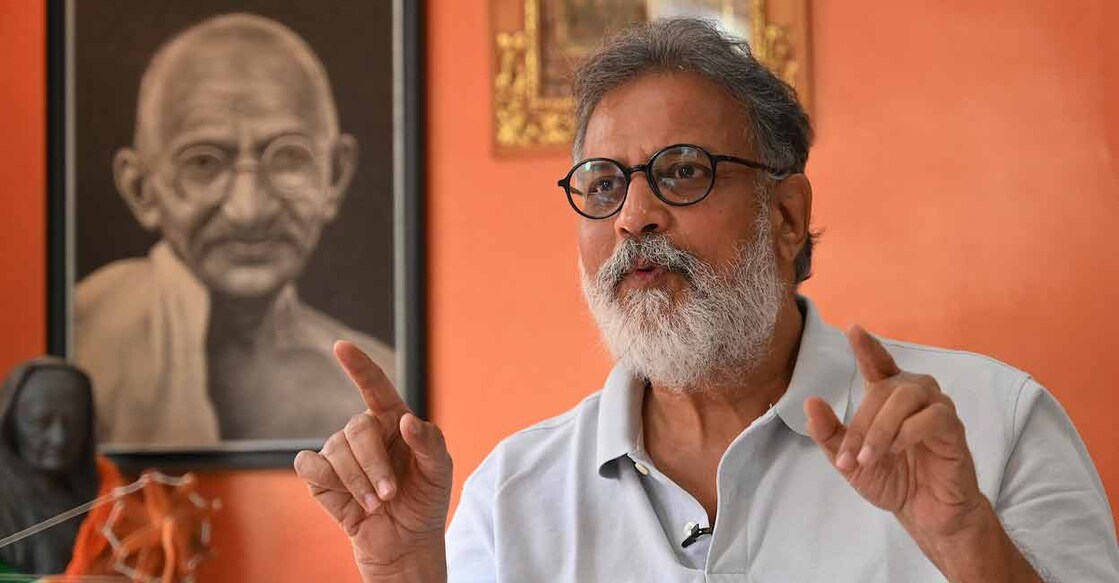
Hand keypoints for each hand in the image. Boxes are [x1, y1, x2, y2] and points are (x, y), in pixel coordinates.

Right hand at [295, 341, 451, 581]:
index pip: (375, 386)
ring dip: (358, 482)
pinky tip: (343, 496)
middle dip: (374, 465)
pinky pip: (309, 464)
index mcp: (393, 420)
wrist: (406, 541)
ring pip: (335, 451)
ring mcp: (338, 452)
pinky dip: (327, 480)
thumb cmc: (425, 499)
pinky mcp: (319, 476)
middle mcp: (364, 431)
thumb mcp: (439, 470)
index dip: (359, 365)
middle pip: (357, 429)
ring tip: (376, 504)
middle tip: (389, 494)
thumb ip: (430, 442)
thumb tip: (406, 421)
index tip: (342, 346)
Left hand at [805, 326, 983, 538]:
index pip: (878, 364)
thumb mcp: (849, 460)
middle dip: (861, 425)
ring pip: (907, 397)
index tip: (854, 330)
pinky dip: (908, 432)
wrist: (923, 513)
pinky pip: (933, 416)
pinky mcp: (954, 428)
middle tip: (850, 458)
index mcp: (888, 397)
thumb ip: (829, 433)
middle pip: (884, 390)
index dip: (868, 347)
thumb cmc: (891, 479)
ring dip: (881, 429)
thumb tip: (811, 402)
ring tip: (869, 458)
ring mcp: (937, 408)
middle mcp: (914, 395)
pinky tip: (897, 450)